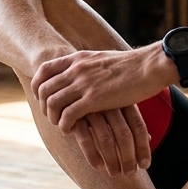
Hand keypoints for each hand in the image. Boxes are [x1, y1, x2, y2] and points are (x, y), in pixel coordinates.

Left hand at [32, 47, 166, 130]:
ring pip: (53, 103)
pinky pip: (68, 115)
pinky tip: (70, 130)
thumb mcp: (101, 59)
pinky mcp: (94, 99)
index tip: (42, 98)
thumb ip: (88, 65)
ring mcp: (84, 84)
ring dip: (53, 117)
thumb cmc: (131, 65)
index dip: (38, 86)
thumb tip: (81, 71)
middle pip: (44, 89)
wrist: (149, 66)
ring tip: (61, 124)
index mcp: (77, 58)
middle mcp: (76, 69)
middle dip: (43, 105)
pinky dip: (65, 125)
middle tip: (52, 116)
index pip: (44, 70)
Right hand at [70, 106, 151, 175]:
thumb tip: (150, 139)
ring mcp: (91, 108)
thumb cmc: (99, 99)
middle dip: (128, 158)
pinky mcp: (73, 115)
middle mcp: (109, 103)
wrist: (67, 87)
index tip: (144, 165)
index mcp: (123, 100)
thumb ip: (131, 120)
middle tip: (130, 173)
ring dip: (112, 160)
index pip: (138, 126)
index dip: (143, 148)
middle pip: (124, 134)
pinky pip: (85, 139)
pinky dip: (93, 155)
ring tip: (115, 173)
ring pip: (106, 139)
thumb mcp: (118, 104)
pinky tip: (98, 167)